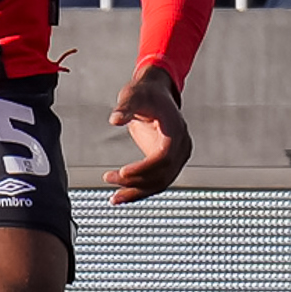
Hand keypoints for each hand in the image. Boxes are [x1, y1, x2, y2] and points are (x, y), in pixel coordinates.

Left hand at [105, 62, 191, 203]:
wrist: (157, 93)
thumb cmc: (145, 93)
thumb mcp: (133, 95)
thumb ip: (125, 107)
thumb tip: (115, 119)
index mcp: (176, 130)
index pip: (164, 156)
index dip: (145, 168)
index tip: (123, 172)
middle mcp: (181, 146)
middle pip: (162, 174)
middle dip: (136, 182)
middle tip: (109, 178)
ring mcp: (177, 156)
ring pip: (160, 183)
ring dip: (137, 192)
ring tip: (114, 199)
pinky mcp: (168, 162)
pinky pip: (157, 181)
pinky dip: (140, 190)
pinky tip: (122, 195)